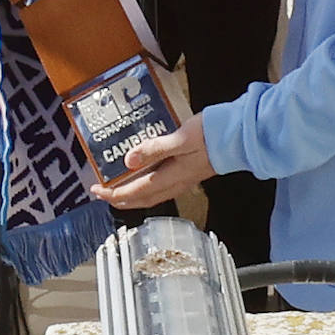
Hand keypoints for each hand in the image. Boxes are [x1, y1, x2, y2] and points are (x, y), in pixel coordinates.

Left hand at [89, 114, 215, 208]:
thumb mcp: (180, 138)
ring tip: (117, 188)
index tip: (96, 190)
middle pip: (142, 199)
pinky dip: (146, 186)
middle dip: (120, 199)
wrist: (238, 137)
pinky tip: (143, 176)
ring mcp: (183, 180)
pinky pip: (161, 186)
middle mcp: (176, 183)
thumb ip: (154, 149)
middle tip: (101, 193)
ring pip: (152, 195)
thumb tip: (127, 161)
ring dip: (132, 195)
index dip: (114, 193)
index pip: (136, 191)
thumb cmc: (210, 135)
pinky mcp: (188, 173)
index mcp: (172, 176)